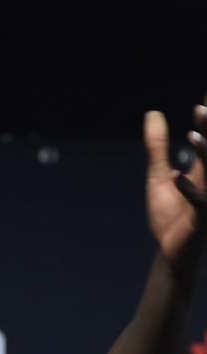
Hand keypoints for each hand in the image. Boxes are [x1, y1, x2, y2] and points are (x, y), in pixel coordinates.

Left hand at [145, 103, 206, 281]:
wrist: (171, 252)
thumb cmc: (171, 215)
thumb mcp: (159, 176)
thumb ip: (157, 147)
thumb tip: (152, 114)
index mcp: (205, 168)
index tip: (203, 101)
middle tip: (202, 107)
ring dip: (204, 152)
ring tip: (192, 135)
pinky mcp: (201, 218)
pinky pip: (199, 202)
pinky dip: (189, 190)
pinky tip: (177, 177)